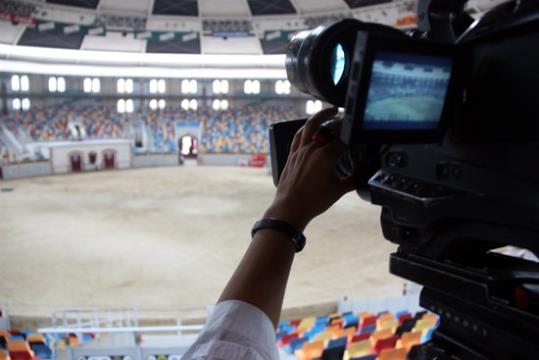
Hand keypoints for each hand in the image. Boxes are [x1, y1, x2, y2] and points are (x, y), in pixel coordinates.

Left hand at [265, 107, 354, 230]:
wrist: (290, 209)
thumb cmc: (313, 201)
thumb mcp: (340, 190)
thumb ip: (355, 179)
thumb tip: (365, 174)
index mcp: (326, 156)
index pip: (345, 138)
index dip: (355, 133)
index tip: (362, 131)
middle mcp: (313, 149)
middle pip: (330, 129)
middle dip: (342, 122)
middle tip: (352, 120)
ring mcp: (301, 150)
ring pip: (311, 126)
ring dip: (322, 115)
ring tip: (332, 110)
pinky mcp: (292, 154)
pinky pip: (299, 135)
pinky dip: (306, 128)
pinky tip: (310, 126)